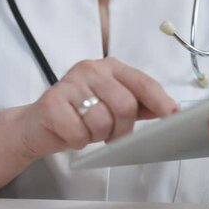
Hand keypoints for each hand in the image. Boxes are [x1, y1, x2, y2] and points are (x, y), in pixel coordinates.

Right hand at [16, 57, 177, 159]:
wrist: (36, 125)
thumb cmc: (79, 114)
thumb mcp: (112, 105)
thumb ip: (140, 104)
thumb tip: (171, 109)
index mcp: (110, 67)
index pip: (142, 82)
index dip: (160, 100)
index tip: (173, 114)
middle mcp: (91, 69)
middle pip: (125, 106)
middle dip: (121, 129)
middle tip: (110, 134)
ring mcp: (70, 83)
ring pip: (102, 122)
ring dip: (97, 136)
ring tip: (86, 130)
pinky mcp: (52, 103)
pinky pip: (79, 133)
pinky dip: (78, 141)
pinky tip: (70, 133)